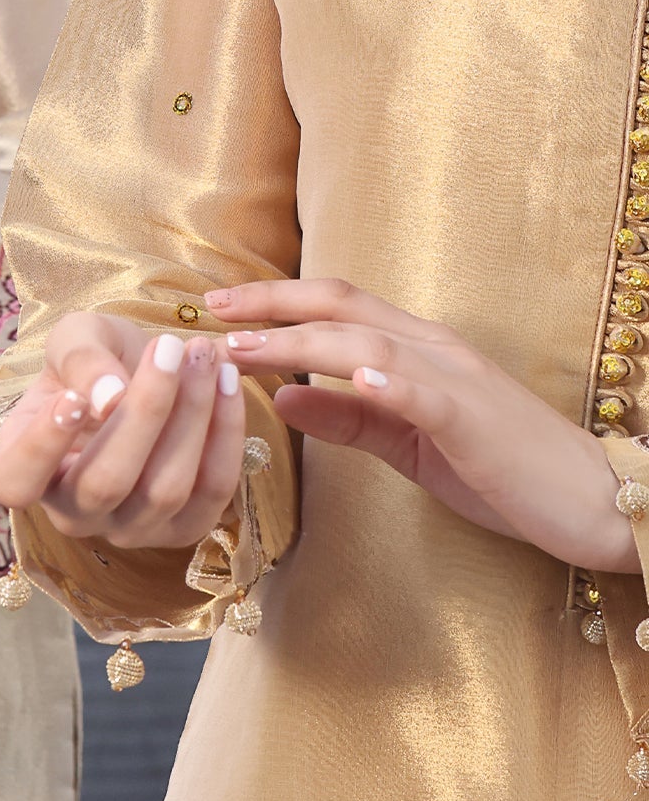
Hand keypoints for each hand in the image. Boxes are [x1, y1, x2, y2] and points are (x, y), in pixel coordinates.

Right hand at [0, 311, 245, 547]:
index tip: (70, 396)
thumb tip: (108, 398)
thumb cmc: (95, 359)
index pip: (16, 482)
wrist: (142, 374)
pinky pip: (212, 493)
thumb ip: (81, 360)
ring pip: (164, 490)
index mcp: (24, 470)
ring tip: (203, 354)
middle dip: (145, 411)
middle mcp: (72, 513)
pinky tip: (228, 381)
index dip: (41, 447)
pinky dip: (226, 433)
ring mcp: (127, 530)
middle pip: (105, 485)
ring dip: (193, 414)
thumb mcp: (75, 339)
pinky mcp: (183, 530)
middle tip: (168, 346)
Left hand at [211, 278, 636, 571]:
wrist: (589, 497)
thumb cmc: (501, 470)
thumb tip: (287, 397)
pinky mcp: (475, 420)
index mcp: (416, 353)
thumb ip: (352, 419)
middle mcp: (434, 350)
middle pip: (343, 308)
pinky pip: (426, 393)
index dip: (277, 303)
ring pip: (368, 344)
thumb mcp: (410, 443)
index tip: (218, 310)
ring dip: (302, 342)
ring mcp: (456, 380)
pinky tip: (346, 378)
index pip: (337, 310)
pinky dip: (386, 381)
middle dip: (272, 304)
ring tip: (249, 347)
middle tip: (211, 311)